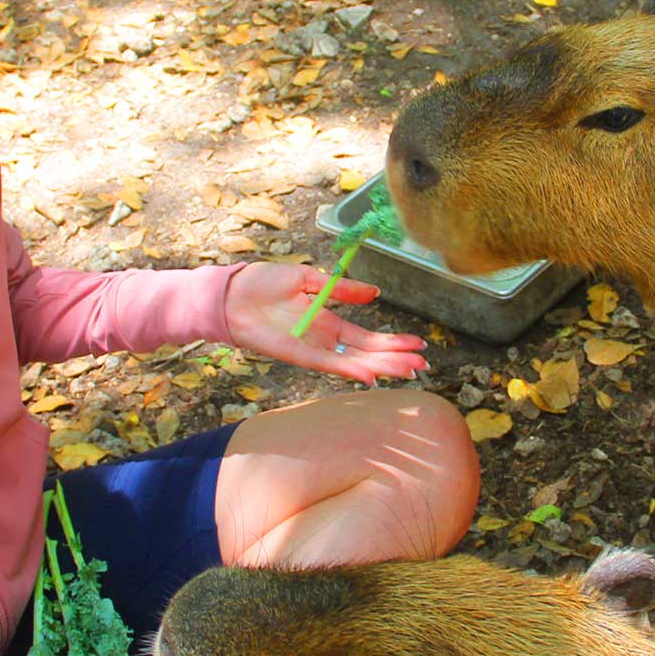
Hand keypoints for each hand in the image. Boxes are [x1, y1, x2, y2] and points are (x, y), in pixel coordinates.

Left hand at [222, 262, 428, 383]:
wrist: (232, 293)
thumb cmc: (263, 284)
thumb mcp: (309, 280)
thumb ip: (342, 288)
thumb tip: (374, 293)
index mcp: (327, 322)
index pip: (366, 339)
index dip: (392, 342)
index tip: (418, 345)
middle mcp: (323, 340)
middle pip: (367, 354)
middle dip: (395, 359)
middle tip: (422, 365)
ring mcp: (312, 349)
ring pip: (354, 364)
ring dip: (381, 367)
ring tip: (407, 371)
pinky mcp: (298, 355)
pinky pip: (328, 366)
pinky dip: (349, 371)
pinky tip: (371, 375)